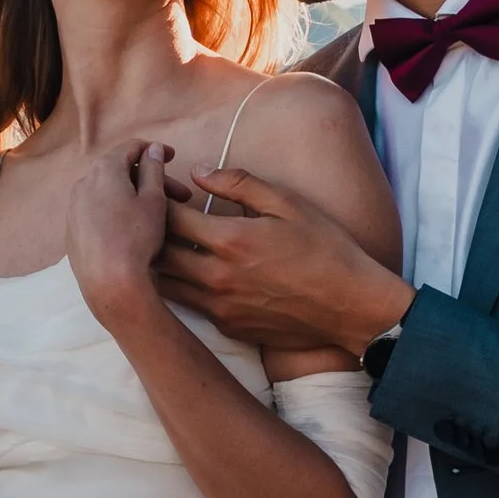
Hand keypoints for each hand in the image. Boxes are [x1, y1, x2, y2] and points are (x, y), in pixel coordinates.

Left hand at [65, 137, 170, 333]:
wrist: (109, 282)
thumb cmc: (137, 238)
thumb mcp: (154, 199)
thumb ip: (154, 169)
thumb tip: (153, 149)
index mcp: (104, 170)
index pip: (130, 147)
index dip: (155, 150)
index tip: (173, 157)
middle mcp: (83, 183)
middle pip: (120, 171)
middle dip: (150, 179)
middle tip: (178, 195)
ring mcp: (74, 209)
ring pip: (108, 192)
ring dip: (134, 196)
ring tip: (159, 213)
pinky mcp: (72, 231)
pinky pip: (97, 211)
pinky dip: (117, 211)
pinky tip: (133, 228)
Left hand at [159, 160, 412, 352]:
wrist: (350, 307)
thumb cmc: (325, 249)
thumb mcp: (287, 204)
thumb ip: (239, 184)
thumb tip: (198, 171)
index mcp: (230, 240)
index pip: (169, 216)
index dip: (156, 201)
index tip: (159, 192)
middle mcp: (217, 277)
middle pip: (157, 253)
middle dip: (148, 234)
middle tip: (151, 219)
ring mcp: (219, 306)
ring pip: (165, 285)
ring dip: (158, 264)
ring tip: (159, 247)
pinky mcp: (227, 326)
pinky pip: (189, 305)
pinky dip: (181, 288)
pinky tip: (189, 274)